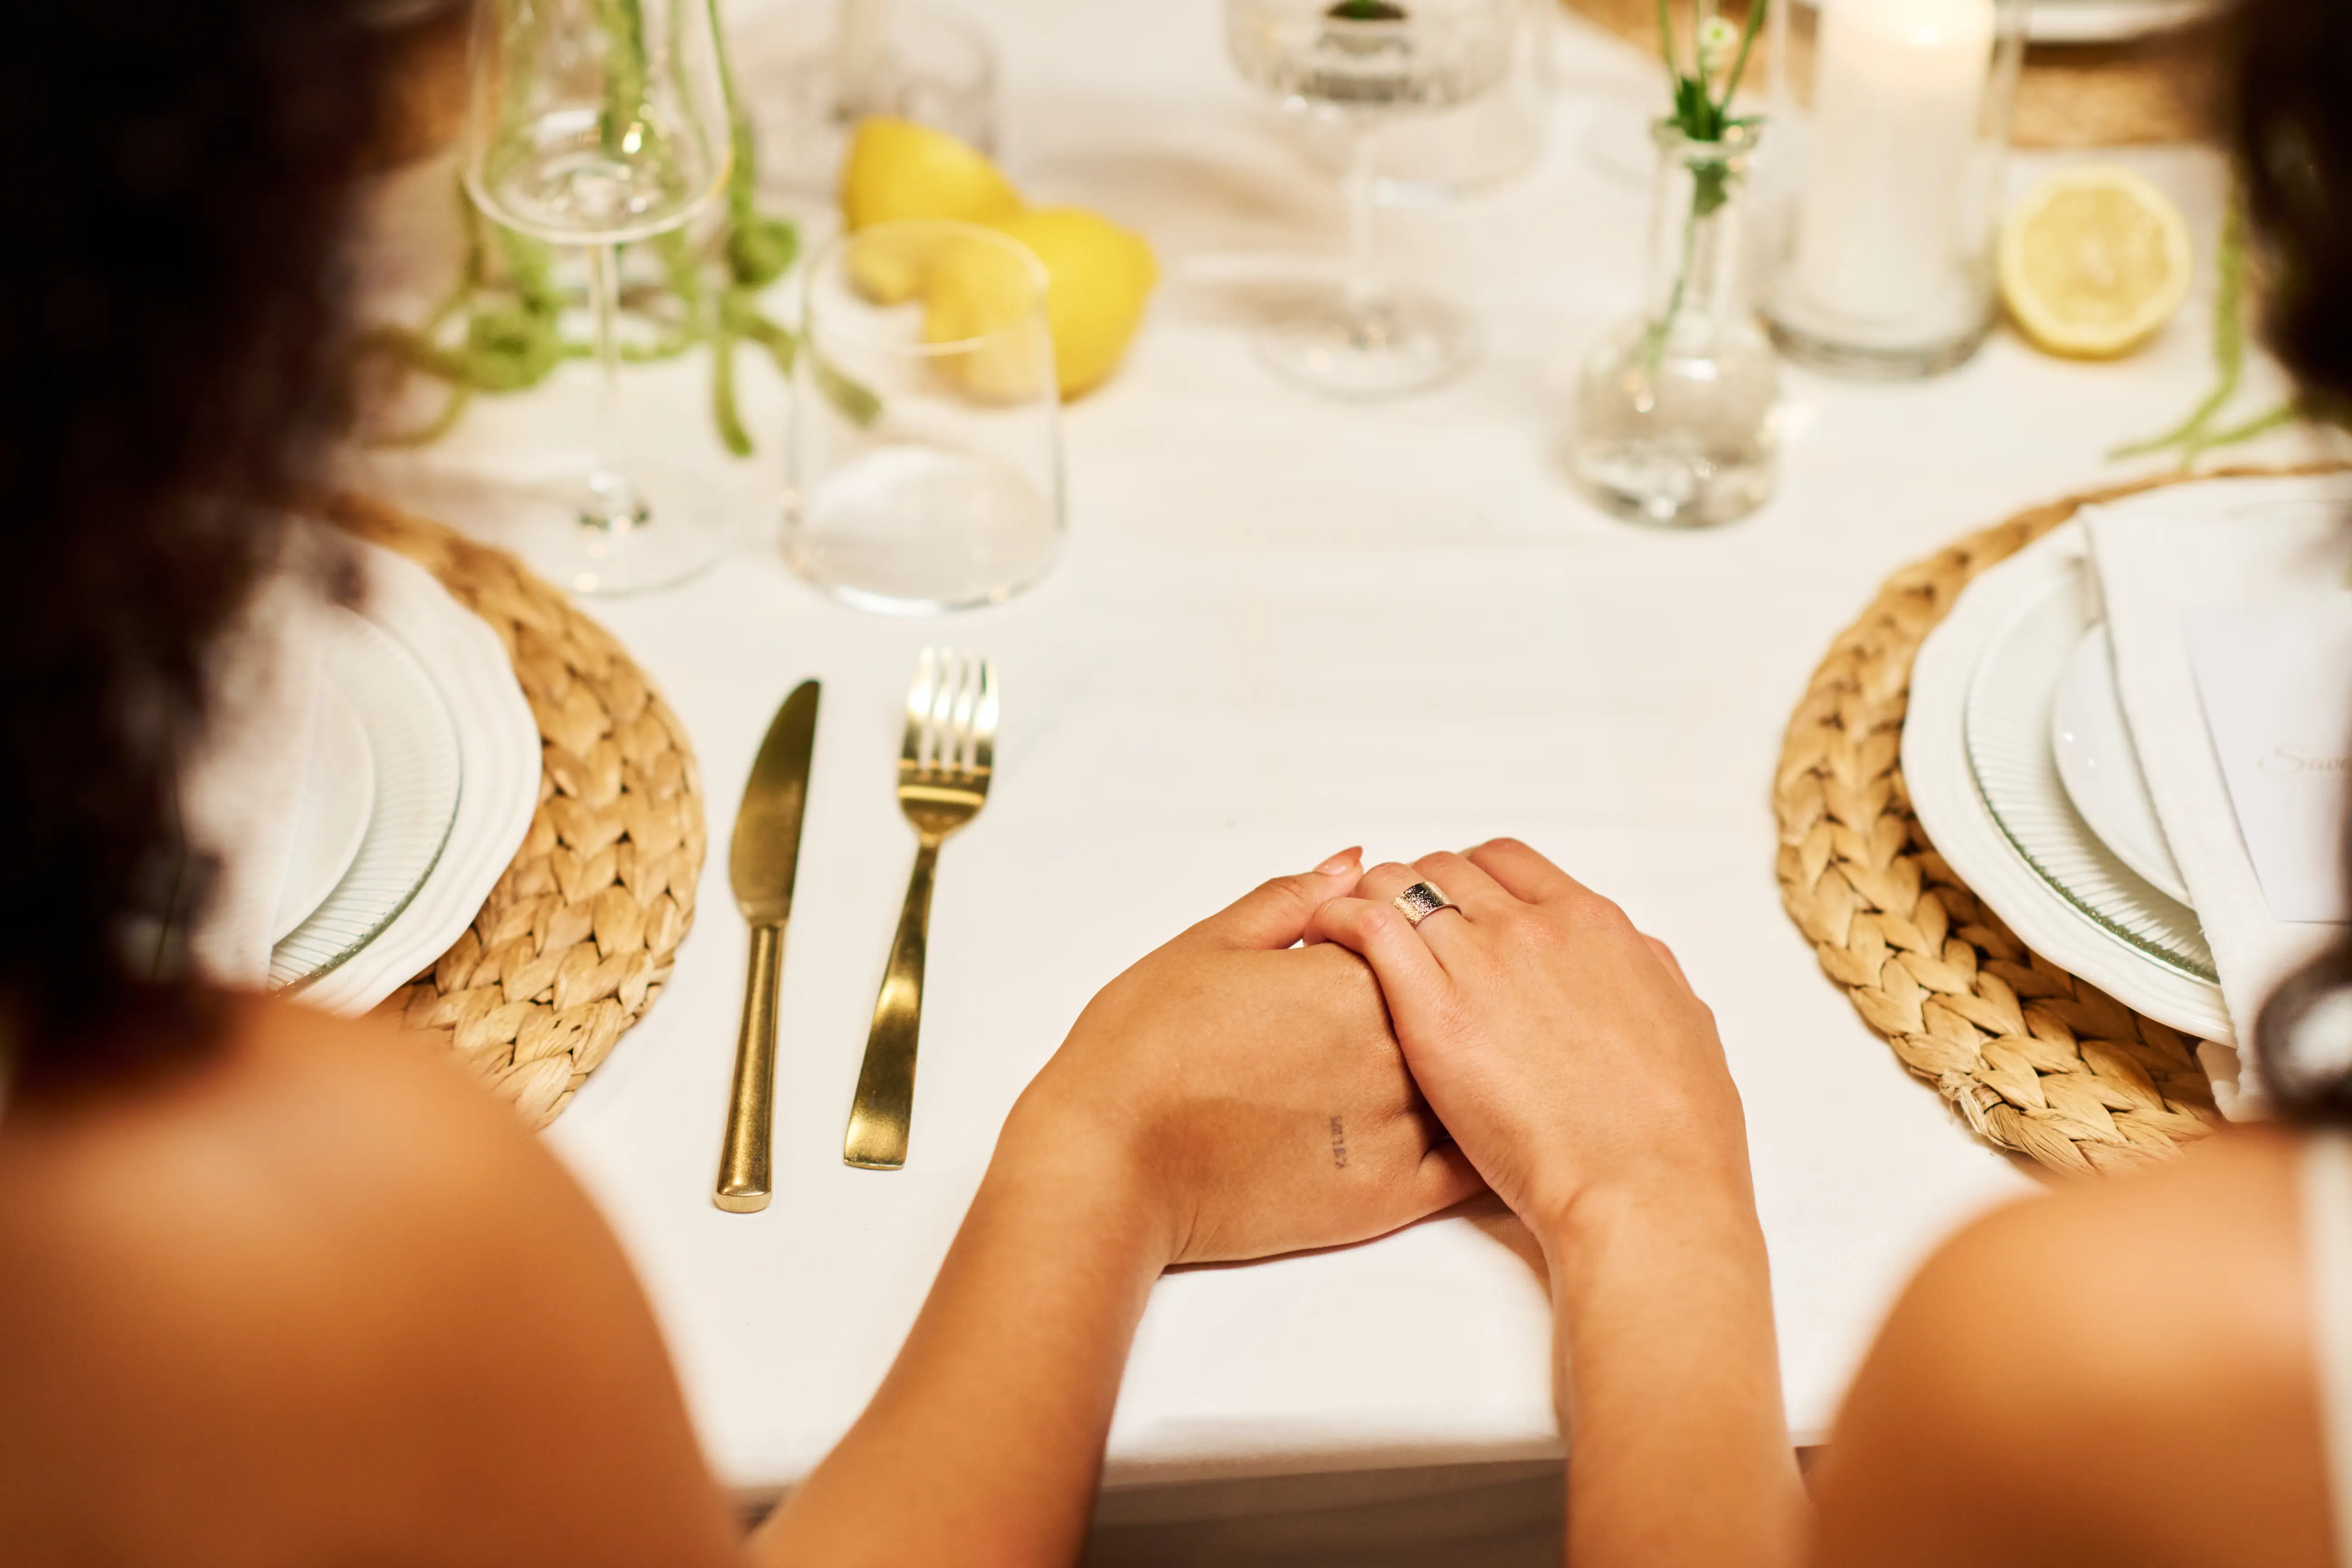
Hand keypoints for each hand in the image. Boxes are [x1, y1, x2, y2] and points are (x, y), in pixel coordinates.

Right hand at [1000, 852, 1482, 1267]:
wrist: (1110, 1160)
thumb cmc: (1142, 1048)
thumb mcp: (1210, 944)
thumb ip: (1291, 900)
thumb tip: (1352, 863)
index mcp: (1350, 980)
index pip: (1411, 946)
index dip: (1391, 947)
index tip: (1365, 958)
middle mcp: (1388, 1050)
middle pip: (1446, 1014)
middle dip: (1431, 1008)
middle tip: (1385, 1019)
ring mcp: (1394, 1128)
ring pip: (1466, 1088)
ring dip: (1465, 1072)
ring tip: (1447, 1066)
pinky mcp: (1388, 1198)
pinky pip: (1463, 1166)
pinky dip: (1473, 1143)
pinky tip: (1465, 1129)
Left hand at [1304, 841, 1754, 1252]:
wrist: (1644, 1187)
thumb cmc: (1675, 1130)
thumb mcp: (1683, 1022)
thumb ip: (1647, 973)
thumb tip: (1630, 957)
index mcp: (1592, 925)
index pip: (1506, 861)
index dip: (1469, 877)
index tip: (1451, 905)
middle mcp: (1533, 929)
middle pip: (1444, 870)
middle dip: (1414, 891)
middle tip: (1397, 932)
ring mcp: (1481, 965)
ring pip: (1395, 887)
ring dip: (1370, 904)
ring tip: (1352, 941)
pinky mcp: (1433, 1013)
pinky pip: (1368, 929)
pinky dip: (1338, 922)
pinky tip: (1327, 942)